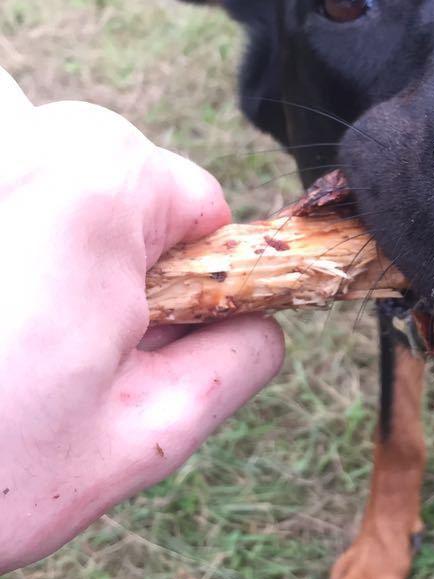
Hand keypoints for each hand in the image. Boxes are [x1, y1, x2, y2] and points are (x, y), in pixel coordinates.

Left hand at [0, 70, 284, 571]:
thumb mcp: (136, 441)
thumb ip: (233, 366)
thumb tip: (262, 324)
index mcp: (98, 186)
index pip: (198, 203)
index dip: (184, 283)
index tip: (126, 343)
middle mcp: (23, 137)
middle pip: (117, 178)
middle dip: (106, 257)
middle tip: (48, 353)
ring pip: (46, 171)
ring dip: (40, 243)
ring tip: (0, 336)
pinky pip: (5, 180)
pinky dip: (2, 234)